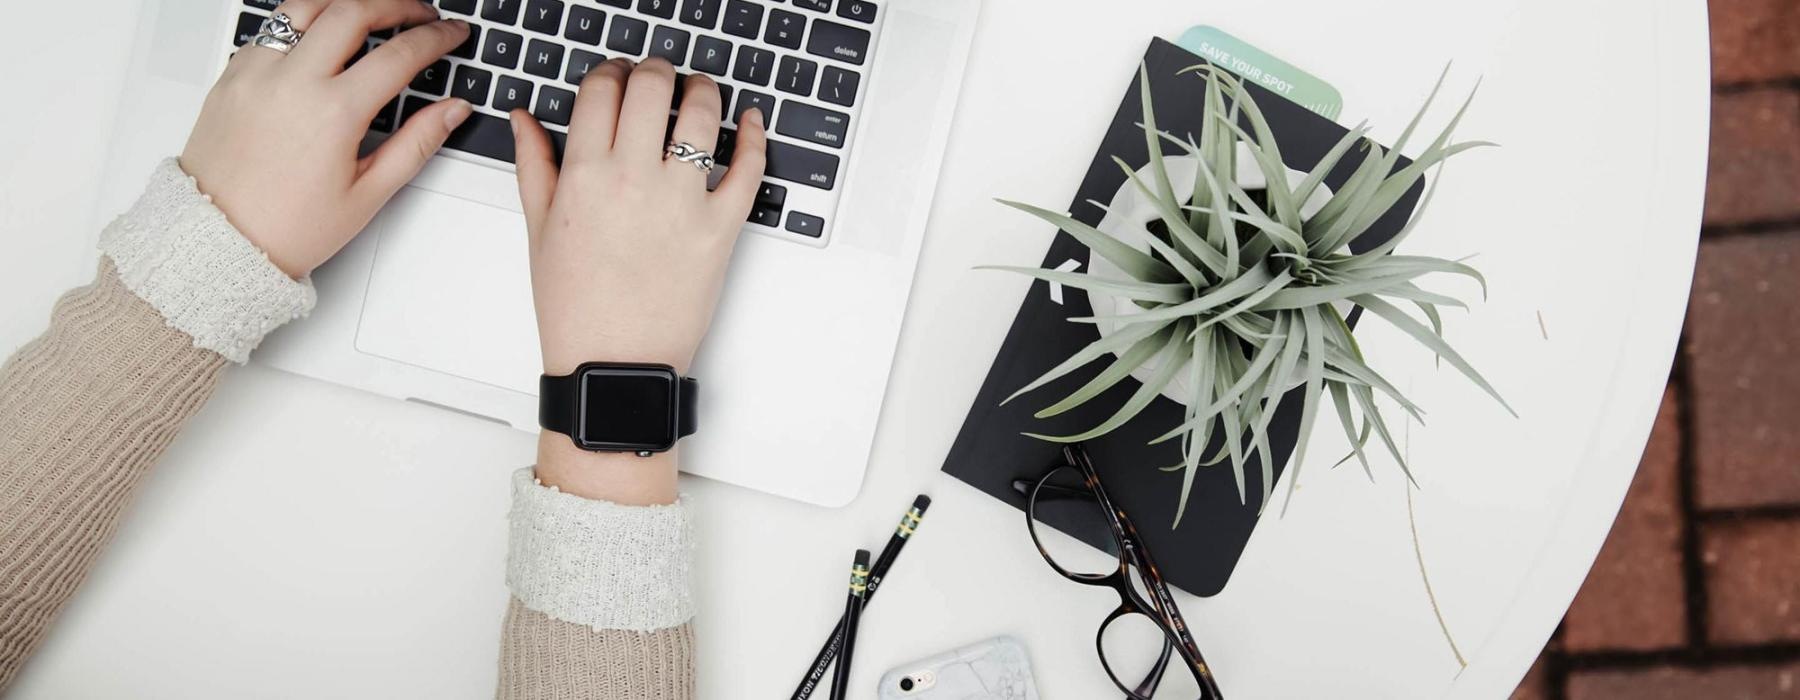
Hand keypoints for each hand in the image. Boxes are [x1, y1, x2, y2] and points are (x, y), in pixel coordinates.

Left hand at [180, 0, 473, 277]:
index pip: (399, 55)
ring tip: (371, 10)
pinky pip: (272, 29)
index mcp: (332, 113)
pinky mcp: (232, 75)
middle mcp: (291, 82)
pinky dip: (304, 21)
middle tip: (421, 12)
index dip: (435, 37)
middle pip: (353, 11)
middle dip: (397, 4)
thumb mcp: (368, 193)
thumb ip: (416, 143)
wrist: (218, 241)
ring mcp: (256, 73)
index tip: (451, 34)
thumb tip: (452, 111)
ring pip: (306, 5)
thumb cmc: (287, 227)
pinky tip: (322, 35)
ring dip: (346, 1)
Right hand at [513, 58, 767, 505]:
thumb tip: (525, 118)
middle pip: (651, 88)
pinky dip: (754, 136)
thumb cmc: (575, 307)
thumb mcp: (539, 231)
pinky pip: (749, 168)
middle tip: (657, 76)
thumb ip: (533, 164)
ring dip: (702, 90)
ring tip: (698, 92)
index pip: (601, 90)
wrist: (614, 364)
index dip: (610, 72)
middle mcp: (634, 180)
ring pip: (702, 115)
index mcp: (584, 176)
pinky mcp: (722, 228)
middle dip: (654, 70)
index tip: (616, 78)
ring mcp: (682, 203)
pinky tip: (750, 121)